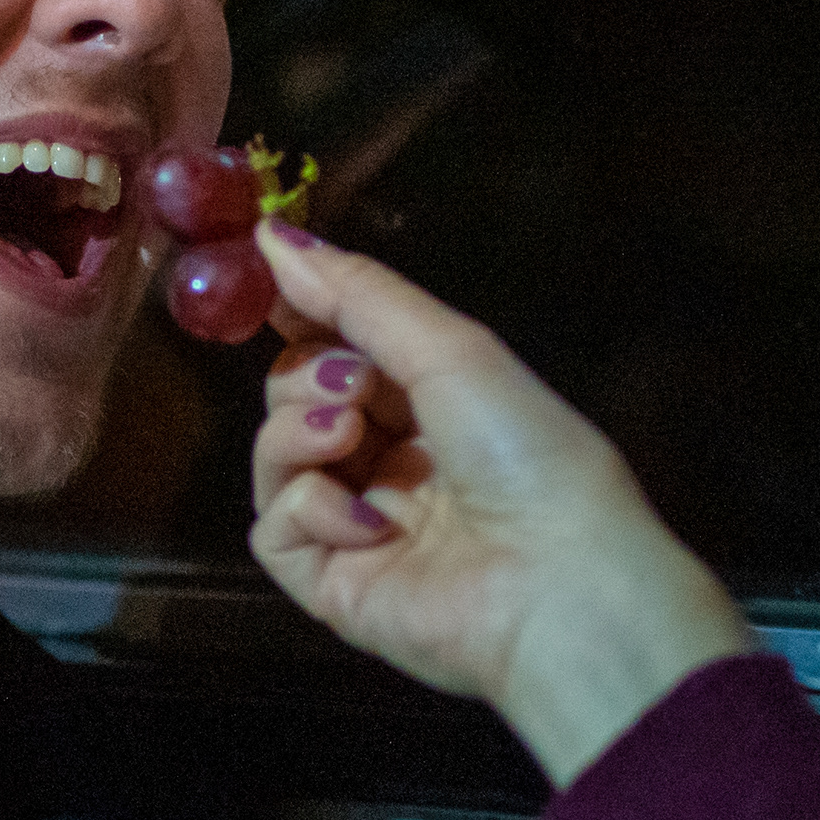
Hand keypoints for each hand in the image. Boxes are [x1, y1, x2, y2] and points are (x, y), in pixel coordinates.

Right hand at [246, 222, 756, 787]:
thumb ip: (359, 293)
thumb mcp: (452, 348)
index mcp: (436, 406)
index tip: (261, 281)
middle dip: (306, 374)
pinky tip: (362, 516)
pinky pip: (275, 530)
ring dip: (295, 429)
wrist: (557, 582)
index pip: (343, 349)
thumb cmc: (526, 453)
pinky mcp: (332, 586)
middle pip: (298, 397)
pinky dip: (306, 506)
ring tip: (345, 432)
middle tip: (350, 384)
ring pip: (277, 458)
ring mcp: (359, 527)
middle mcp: (394, 463)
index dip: (304, 315)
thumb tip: (272, 233)